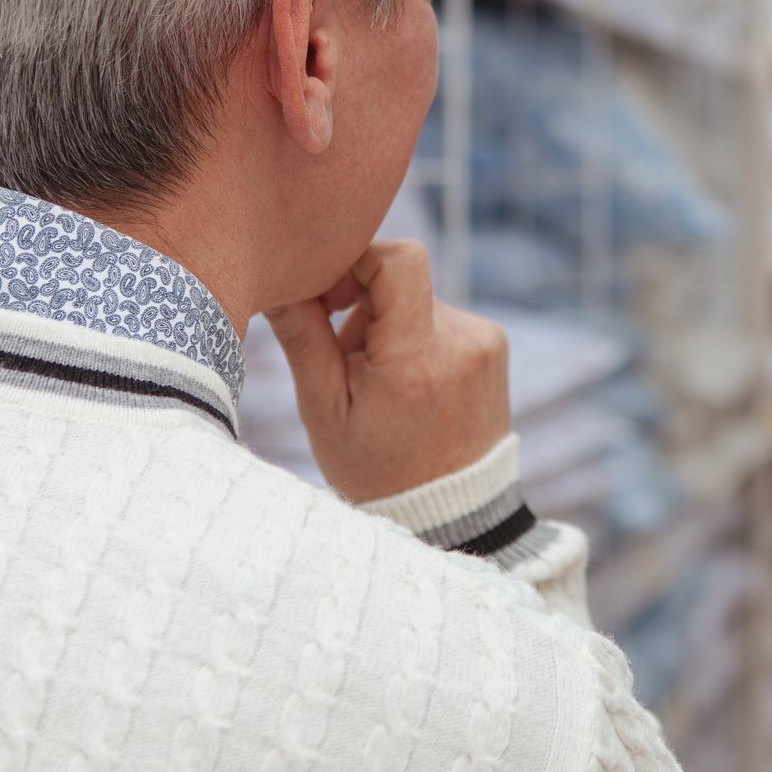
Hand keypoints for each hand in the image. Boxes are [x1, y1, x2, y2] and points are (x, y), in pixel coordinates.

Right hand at [264, 240, 510, 502]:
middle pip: (400, 279)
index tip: (328, 296)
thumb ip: (303, 338)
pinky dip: (416, 337)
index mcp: (417, 359)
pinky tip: (407, 384)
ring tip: (378, 383)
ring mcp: (486, 341)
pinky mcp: (495, 344)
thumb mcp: (325, 412)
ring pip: (418, 299)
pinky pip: (442, 318)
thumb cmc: (377, 471)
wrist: (450, 512)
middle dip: (362, 306)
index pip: (396, 259)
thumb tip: (276, 282)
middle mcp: (462, 341)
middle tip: (344, 360)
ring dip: (388, 326)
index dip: (355, 260)